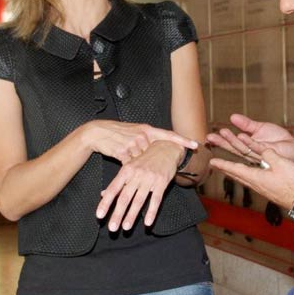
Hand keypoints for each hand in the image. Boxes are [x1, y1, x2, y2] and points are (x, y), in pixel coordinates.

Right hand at [82, 120, 196, 162]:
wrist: (98, 133)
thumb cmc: (118, 133)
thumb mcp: (135, 132)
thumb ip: (147, 139)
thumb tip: (160, 146)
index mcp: (148, 129)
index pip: (169, 135)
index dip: (183, 140)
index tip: (195, 144)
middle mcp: (143, 135)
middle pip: (154, 153)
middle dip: (151, 158)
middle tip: (143, 155)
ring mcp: (133, 143)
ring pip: (143, 160)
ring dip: (137, 161)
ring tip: (125, 152)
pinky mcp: (123, 152)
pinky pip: (132, 165)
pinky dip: (128, 165)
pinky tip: (121, 156)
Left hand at [96, 140, 184, 230]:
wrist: (166, 148)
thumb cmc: (145, 159)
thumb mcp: (130, 166)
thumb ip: (118, 182)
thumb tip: (102, 195)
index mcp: (126, 170)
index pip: (113, 189)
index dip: (105, 203)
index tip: (99, 216)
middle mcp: (136, 174)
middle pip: (125, 197)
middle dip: (117, 214)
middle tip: (112, 228)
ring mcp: (149, 179)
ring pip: (139, 200)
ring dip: (132, 215)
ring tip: (126, 228)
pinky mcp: (162, 182)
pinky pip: (156, 199)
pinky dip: (152, 212)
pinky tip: (148, 223)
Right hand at [206, 113, 293, 169]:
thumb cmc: (279, 141)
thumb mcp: (261, 128)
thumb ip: (247, 124)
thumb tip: (232, 117)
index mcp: (249, 147)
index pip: (232, 144)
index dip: (221, 140)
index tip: (208, 136)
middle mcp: (252, 153)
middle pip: (234, 148)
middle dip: (222, 142)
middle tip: (209, 137)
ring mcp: (260, 155)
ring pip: (244, 148)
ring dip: (233, 141)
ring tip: (223, 132)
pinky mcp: (269, 154)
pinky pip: (258, 148)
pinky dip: (250, 142)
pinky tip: (242, 136)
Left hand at [209, 148, 293, 210]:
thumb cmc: (292, 183)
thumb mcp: (280, 163)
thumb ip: (269, 154)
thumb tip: (262, 149)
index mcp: (255, 177)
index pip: (235, 169)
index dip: (223, 164)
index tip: (212, 162)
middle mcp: (255, 184)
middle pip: (236, 175)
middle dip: (225, 168)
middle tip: (215, 164)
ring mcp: (261, 188)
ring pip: (243, 178)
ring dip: (233, 172)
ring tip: (227, 168)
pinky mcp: (267, 190)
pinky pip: (251, 180)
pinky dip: (243, 175)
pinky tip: (247, 175)